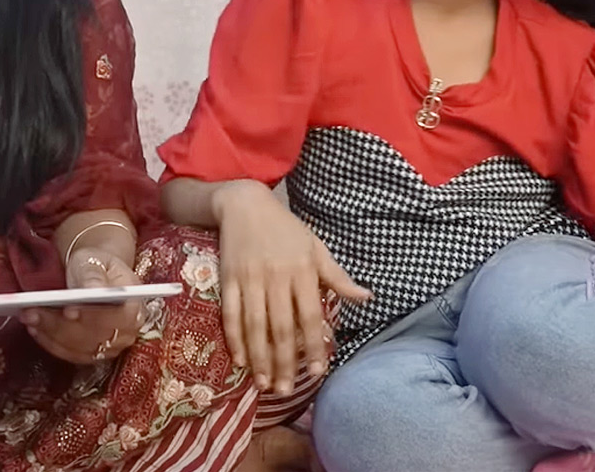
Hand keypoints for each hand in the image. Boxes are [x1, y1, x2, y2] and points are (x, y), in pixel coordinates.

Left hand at [19, 245, 144, 364]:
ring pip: (78, 347)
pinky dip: (50, 342)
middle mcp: (127, 332)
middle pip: (93, 335)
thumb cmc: (95, 265)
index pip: (113, 316)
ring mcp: (111, 347)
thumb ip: (93, 275)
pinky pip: (70, 355)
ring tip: (29, 317)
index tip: (67, 309)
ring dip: (51, 334)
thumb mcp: (94, 260)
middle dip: (59, 324)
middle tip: (32, 311)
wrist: (94, 275)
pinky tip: (35, 329)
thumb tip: (92, 291)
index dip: (90, 315)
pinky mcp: (93, 354)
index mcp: (134, 305)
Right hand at [214, 180, 370, 395]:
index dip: (313, 346)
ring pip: (255, 325)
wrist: (244, 204)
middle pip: (281, 327)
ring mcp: (250, 278)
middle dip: (284, 362)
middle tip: (286, 391)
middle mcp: (276, 276)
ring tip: (265, 384)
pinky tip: (241, 360)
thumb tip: (366, 298)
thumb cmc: (285, 228)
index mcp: (303, 270)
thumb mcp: (316, 247)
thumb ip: (338, 277)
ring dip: (259, 358)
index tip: (317, 372)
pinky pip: (231, 314)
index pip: (310, 315)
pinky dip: (234, 338)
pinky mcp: (228, 278)